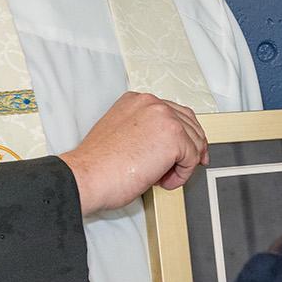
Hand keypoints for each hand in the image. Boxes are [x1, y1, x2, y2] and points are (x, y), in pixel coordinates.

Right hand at [61, 91, 208, 214]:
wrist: (87, 176)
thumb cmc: (98, 165)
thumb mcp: (122, 134)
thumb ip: (145, 131)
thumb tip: (166, 145)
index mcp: (137, 100)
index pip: (175, 113)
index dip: (184, 134)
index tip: (187, 150)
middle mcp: (152, 103)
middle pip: (190, 124)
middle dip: (191, 148)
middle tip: (184, 167)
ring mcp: (165, 118)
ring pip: (194, 142)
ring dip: (182, 165)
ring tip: (161, 177)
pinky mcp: (174, 137)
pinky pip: (192, 159)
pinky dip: (181, 175)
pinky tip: (163, 181)